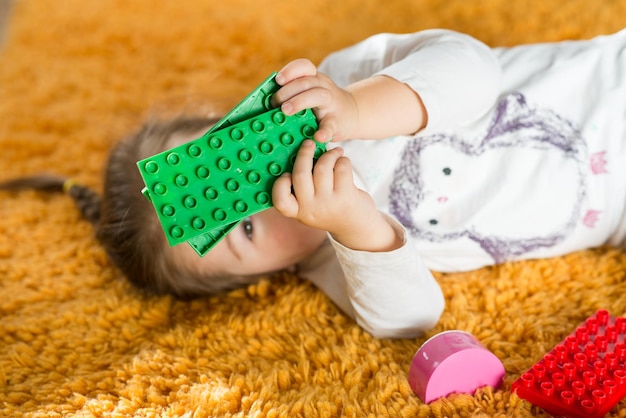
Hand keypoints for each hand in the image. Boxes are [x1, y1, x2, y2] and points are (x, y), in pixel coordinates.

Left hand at [272, 59, 357, 142]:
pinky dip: (324, 131)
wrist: (353, 114)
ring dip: (299, 101)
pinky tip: (317, 137)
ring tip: (285, 111)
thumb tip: (262, 103)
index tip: (278, 80)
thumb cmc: (322, 106)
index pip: (304, 66)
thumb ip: (292, 94)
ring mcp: (331, 104)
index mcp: (314, 79)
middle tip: (275, 103)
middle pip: (306, 81)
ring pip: (318, 95)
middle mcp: (323, 88)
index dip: (291, 71)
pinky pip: (330, 125)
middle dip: (288, 90)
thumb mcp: (309, 93)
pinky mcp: (337, 122)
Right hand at [272, 140, 402, 251]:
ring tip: (335, 152)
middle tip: (310, 143)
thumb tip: (302, 153)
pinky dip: (342, 160)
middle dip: (304, 154)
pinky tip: (343, 161)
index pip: (280, 201)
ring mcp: (329, 204)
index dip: (281, 184)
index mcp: (298, 212)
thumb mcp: (311, 207)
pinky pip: (341, 168)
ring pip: (323, 168)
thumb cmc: (331, 209)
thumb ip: (303, 188)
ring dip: (329, 154)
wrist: (357, 227)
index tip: (287, 173)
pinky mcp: (346, 197)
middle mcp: (311, 209)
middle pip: (301, 175)